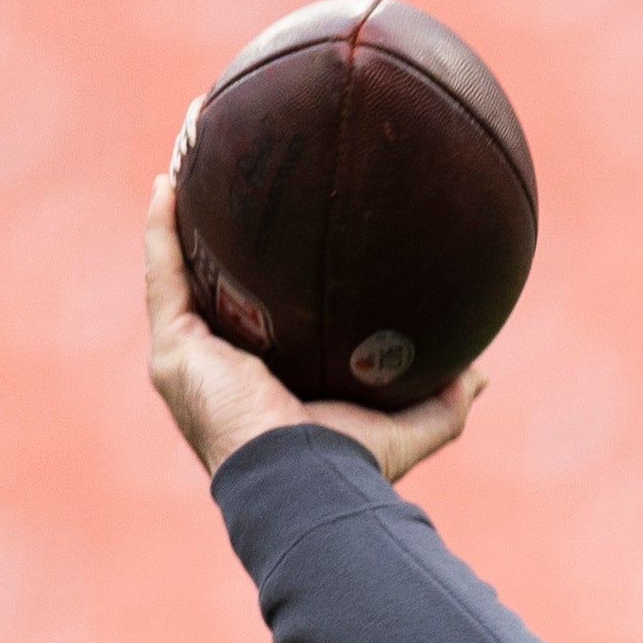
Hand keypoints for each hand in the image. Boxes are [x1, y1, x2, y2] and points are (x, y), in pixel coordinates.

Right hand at [141, 172, 478, 482]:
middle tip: (232, 189)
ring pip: (177, 276)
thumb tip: (480, 376)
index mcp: (266, 386)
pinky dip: (162, 230)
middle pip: (213, 293)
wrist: (305, 480)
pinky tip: (168, 181)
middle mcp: (221, 372)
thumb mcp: (408, 429)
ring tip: (190, 162)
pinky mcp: (174, 349)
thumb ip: (444, 402)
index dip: (264, 286)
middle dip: (215, 244)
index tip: (283, 241)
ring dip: (179, 221)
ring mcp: (191, 361)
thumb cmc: (351, 466)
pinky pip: (163, 276)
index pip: (261, 326)